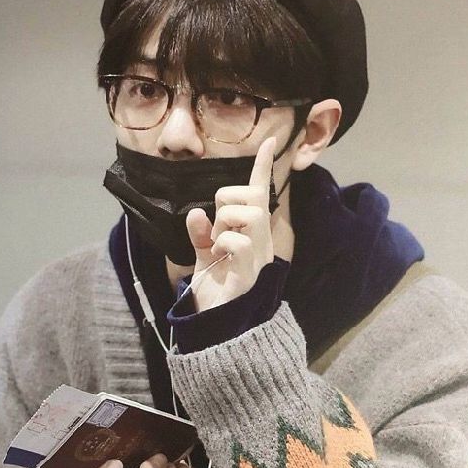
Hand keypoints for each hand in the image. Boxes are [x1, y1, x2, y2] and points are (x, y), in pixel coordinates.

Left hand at [186, 137, 275, 311]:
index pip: (259, 194)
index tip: (271, 140)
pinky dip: (222, 242)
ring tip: (218, 244)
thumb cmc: (217, 291)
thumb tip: (196, 213)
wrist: (218, 327)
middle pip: (253, 197)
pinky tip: (219, 257)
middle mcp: (262, 240)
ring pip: (251, 212)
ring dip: (225, 221)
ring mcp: (260, 255)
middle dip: (227, 201)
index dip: (262, 167)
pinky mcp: (252, 271)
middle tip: (215, 230)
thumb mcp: (204, 257)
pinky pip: (237, 240)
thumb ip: (200, 235)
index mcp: (253, 234)